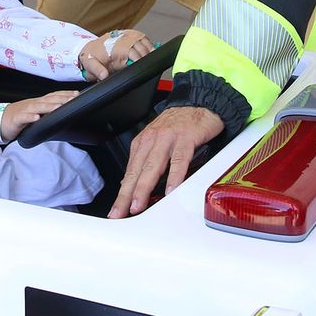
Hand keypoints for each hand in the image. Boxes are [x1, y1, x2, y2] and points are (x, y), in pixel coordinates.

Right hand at [2, 91, 78, 140]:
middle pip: (48, 100)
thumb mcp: (34, 112)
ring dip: (49, 106)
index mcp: (38, 102)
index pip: (53, 96)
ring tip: (59, 106)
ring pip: (38, 107)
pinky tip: (37, 118)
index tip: (77, 94)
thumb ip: (46, 111)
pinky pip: (24, 117)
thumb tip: (61, 111)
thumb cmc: (18, 117)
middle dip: (61, 98)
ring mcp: (24, 111)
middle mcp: (32, 104)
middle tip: (73, 98)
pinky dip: (30, 117)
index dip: (65, 94)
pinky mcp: (16, 119)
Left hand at [77, 28, 153, 80]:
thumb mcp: (90, 65)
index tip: (141, 66)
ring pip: (143, 41)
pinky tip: (150, 52)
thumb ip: (97, 70)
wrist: (91, 47)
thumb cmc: (92, 56)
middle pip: (140, 47)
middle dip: (145, 57)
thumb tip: (104, 76)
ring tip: (151, 59)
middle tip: (147, 66)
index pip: (131, 52)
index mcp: (114, 46)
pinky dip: (148, 44)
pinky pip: (142, 38)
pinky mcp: (130, 35)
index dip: (138, 60)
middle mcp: (121, 39)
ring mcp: (126, 36)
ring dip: (149, 50)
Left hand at [109, 105, 223, 217]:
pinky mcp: (186, 138)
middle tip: (120, 212)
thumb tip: (133, 186)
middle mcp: (152, 140)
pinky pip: (179, 160)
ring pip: (153, 166)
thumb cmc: (178, 125)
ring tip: (139, 204)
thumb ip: (147, 163)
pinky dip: (175, 176)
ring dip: (144, 187)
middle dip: (126, 195)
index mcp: (143, 143)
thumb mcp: (157, 142)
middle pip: (136, 172)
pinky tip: (171, 190)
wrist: (199, 103)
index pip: (129, 173)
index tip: (116, 211)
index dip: (122, 194)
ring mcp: (168, 139)